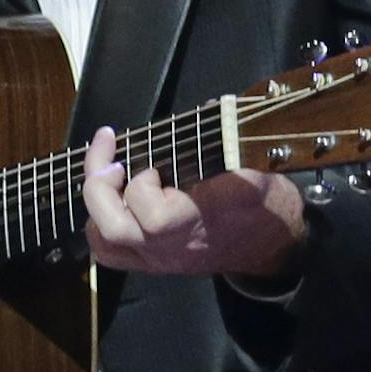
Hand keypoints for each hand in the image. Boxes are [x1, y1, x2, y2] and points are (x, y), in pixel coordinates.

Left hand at [77, 125, 306, 282]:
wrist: (273, 244)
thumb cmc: (262, 201)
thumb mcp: (254, 164)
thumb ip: (229, 140)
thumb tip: (208, 108)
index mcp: (198, 221)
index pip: (153, 217)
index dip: (141, 184)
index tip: (151, 162)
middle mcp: (171, 246)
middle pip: (112, 229)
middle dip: (99, 187)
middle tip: (110, 158)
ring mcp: (158, 258)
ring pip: (104, 241)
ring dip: (96, 203)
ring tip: (109, 174)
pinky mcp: (151, 263)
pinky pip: (109, 252)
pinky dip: (99, 223)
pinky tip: (112, 197)